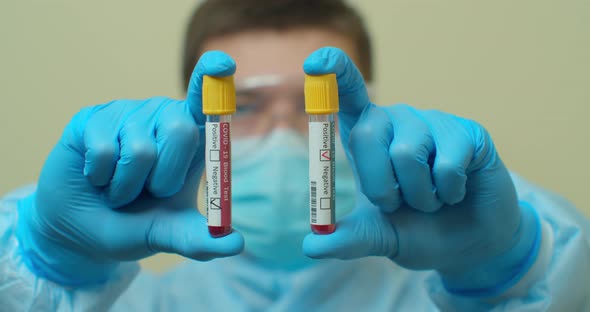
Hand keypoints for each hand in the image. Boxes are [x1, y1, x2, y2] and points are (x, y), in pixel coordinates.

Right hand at [16, 51, 243, 285]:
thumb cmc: (133, 224)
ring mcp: (127, 115)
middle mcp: (163, 118)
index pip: (205, 102)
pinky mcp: (92, 119)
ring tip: (118, 188)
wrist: (81, 228)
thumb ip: (198, 239)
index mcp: (191, 140)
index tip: (223, 63)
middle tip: (148, 192)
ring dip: (126, 186)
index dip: (212, 80)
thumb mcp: (166, 235)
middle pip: (180, 130)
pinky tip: (95, 176)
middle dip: (163, 178)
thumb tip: (236, 244)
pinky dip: (100, 177)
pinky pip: (103, 149)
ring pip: (139, 149)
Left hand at [302, 47, 540, 295]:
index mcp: (368, 138)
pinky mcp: (468, 132)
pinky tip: (457, 192)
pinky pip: (448, 162)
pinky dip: (449, 192)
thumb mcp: (379, 237)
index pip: (348, 94)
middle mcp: (396, 121)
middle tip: (400, 203)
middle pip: (369, 134)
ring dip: (420, 196)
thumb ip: (347, 239)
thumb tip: (310, 247)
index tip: (315, 62)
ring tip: (433, 200)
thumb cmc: (419, 231)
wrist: (471, 244)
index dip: (334, 72)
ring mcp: (432, 123)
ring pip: (407, 154)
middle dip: (381, 187)